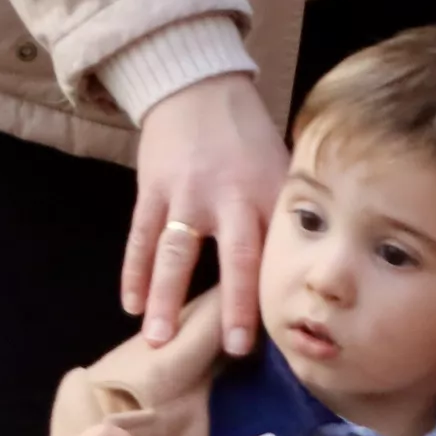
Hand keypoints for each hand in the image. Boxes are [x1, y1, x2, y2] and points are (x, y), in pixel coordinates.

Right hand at [126, 72, 286, 351]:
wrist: (196, 87)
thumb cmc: (246, 136)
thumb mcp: (280, 166)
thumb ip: (287, 214)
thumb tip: (306, 271)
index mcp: (267, 194)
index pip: (274, 252)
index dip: (276, 293)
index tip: (283, 334)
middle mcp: (228, 196)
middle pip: (233, 257)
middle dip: (233, 304)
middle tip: (230, 348)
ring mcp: (185, 193)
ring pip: (173, 253)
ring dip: (165, 298)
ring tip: (158, 338)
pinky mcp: (152, 188)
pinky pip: (140, 235)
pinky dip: (132, 271)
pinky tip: (129, 303)